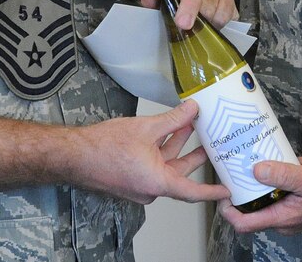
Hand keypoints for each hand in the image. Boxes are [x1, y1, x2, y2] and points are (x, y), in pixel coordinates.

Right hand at [74, 100, 230, 204]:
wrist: (74, 155)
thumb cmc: (104, 148)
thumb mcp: (146, 128)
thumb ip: (173, 120)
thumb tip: (192, 109)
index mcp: (158, 183)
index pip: (193, 192)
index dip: (212, 190)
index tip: (228, 191)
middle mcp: (150, 189)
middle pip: (180, 174)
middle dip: (196, 155)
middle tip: (212, 142)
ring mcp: (140, 185)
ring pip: (166, 166)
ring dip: (177, 146)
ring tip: (190, 126)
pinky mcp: (131, 178)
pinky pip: (153, 165)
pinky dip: (162, 150)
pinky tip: (166, 130)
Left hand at [218, 157, 301, 234]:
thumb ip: (282, 175)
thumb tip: (255, 171)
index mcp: (283, 218)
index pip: (244, 223)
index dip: (228, 209)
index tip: (222, 188)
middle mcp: (285, 219)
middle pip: (253, 207)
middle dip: (246, 186)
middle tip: (240, 163)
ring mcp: (292, 212)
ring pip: (267, 196)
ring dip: (266, 178)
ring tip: (267, 156)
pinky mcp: (300, 202)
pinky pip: (282, 191)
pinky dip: (282, 176)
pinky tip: (289, 160)